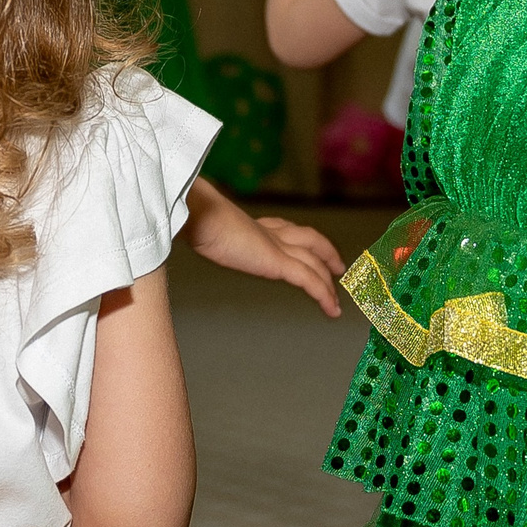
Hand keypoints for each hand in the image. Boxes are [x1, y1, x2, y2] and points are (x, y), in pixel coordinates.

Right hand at [181, 179, 344, 315]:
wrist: (200, 217)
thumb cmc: (195, 221)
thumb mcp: (201, 229)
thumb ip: (206, 234)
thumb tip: (190, 233)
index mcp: (253, 225)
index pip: (284, 229)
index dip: (298, 238)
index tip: (306, 246)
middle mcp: (270, 232)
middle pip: (307, 240)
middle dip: (324, 252)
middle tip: (337, 265)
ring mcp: (277, 246)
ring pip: (313, 262)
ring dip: (328, 279)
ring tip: (337, 299)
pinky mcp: (278, 262)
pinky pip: (309, 281)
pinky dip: (324, 295)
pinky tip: (332, 308)